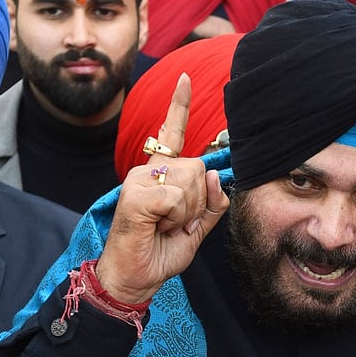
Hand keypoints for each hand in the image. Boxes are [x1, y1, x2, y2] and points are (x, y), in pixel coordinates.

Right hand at [96, 73, 229, 303]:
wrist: (136, 278)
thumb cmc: (161, 251)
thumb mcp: (197, 227)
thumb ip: (212, 203)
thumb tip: (219, 174)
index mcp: (163, 175)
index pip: (174, 135)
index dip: (180, 106)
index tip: (186, 78)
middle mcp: (148, 170)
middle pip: (199, 167)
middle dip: (199, 201)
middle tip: (175, 222)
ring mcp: (139, 180)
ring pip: (190, 181)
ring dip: (187, 211)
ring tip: (164, 225)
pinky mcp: (136, 194)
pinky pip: (176, 197)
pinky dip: (175, 217)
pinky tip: (156, 226)